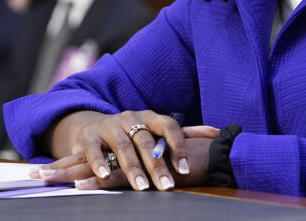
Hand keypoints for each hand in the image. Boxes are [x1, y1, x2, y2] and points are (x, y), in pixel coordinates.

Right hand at [29, 110, 218, 191]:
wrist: (90, 126)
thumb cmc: (131, 133)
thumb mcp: (156, 130)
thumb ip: (186, 133)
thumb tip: (218, 133)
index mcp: (150, 117)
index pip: (169, 126)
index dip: (178, 146)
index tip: (185, 169)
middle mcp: (130, 118)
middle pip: (146, 141)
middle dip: (157, 166)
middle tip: (168, 187)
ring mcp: (109, 126)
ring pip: (123, 147)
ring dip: (132, 168)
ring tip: (142, 187)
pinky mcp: (88, 137)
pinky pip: (94, 150)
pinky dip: (99, 163)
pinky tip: (106, 177)